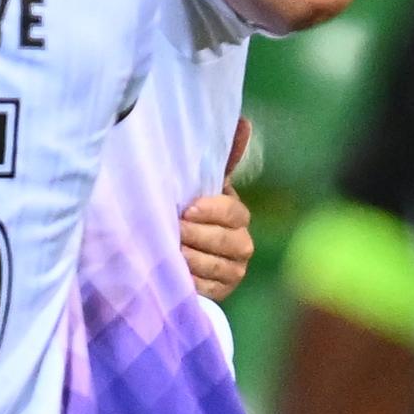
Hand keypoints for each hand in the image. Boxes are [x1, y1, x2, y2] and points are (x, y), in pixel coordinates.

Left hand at [183, 117, 255, 301]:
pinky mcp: (220, 292)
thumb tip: (245, 121)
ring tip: (168, 249)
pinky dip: (189, 279)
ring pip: (214, 266)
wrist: (171, 245)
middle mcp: (242, 243)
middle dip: (194, 235)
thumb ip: (222, 156)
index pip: (233, 213)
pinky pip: (207, 288)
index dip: (210, 212)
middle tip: (171, 229)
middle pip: (225, 242)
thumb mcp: (197, 180)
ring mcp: (233, 270)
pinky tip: (173, 270)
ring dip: (188, 257)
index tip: (186, 209)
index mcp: (236, 214)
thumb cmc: (185, 206)